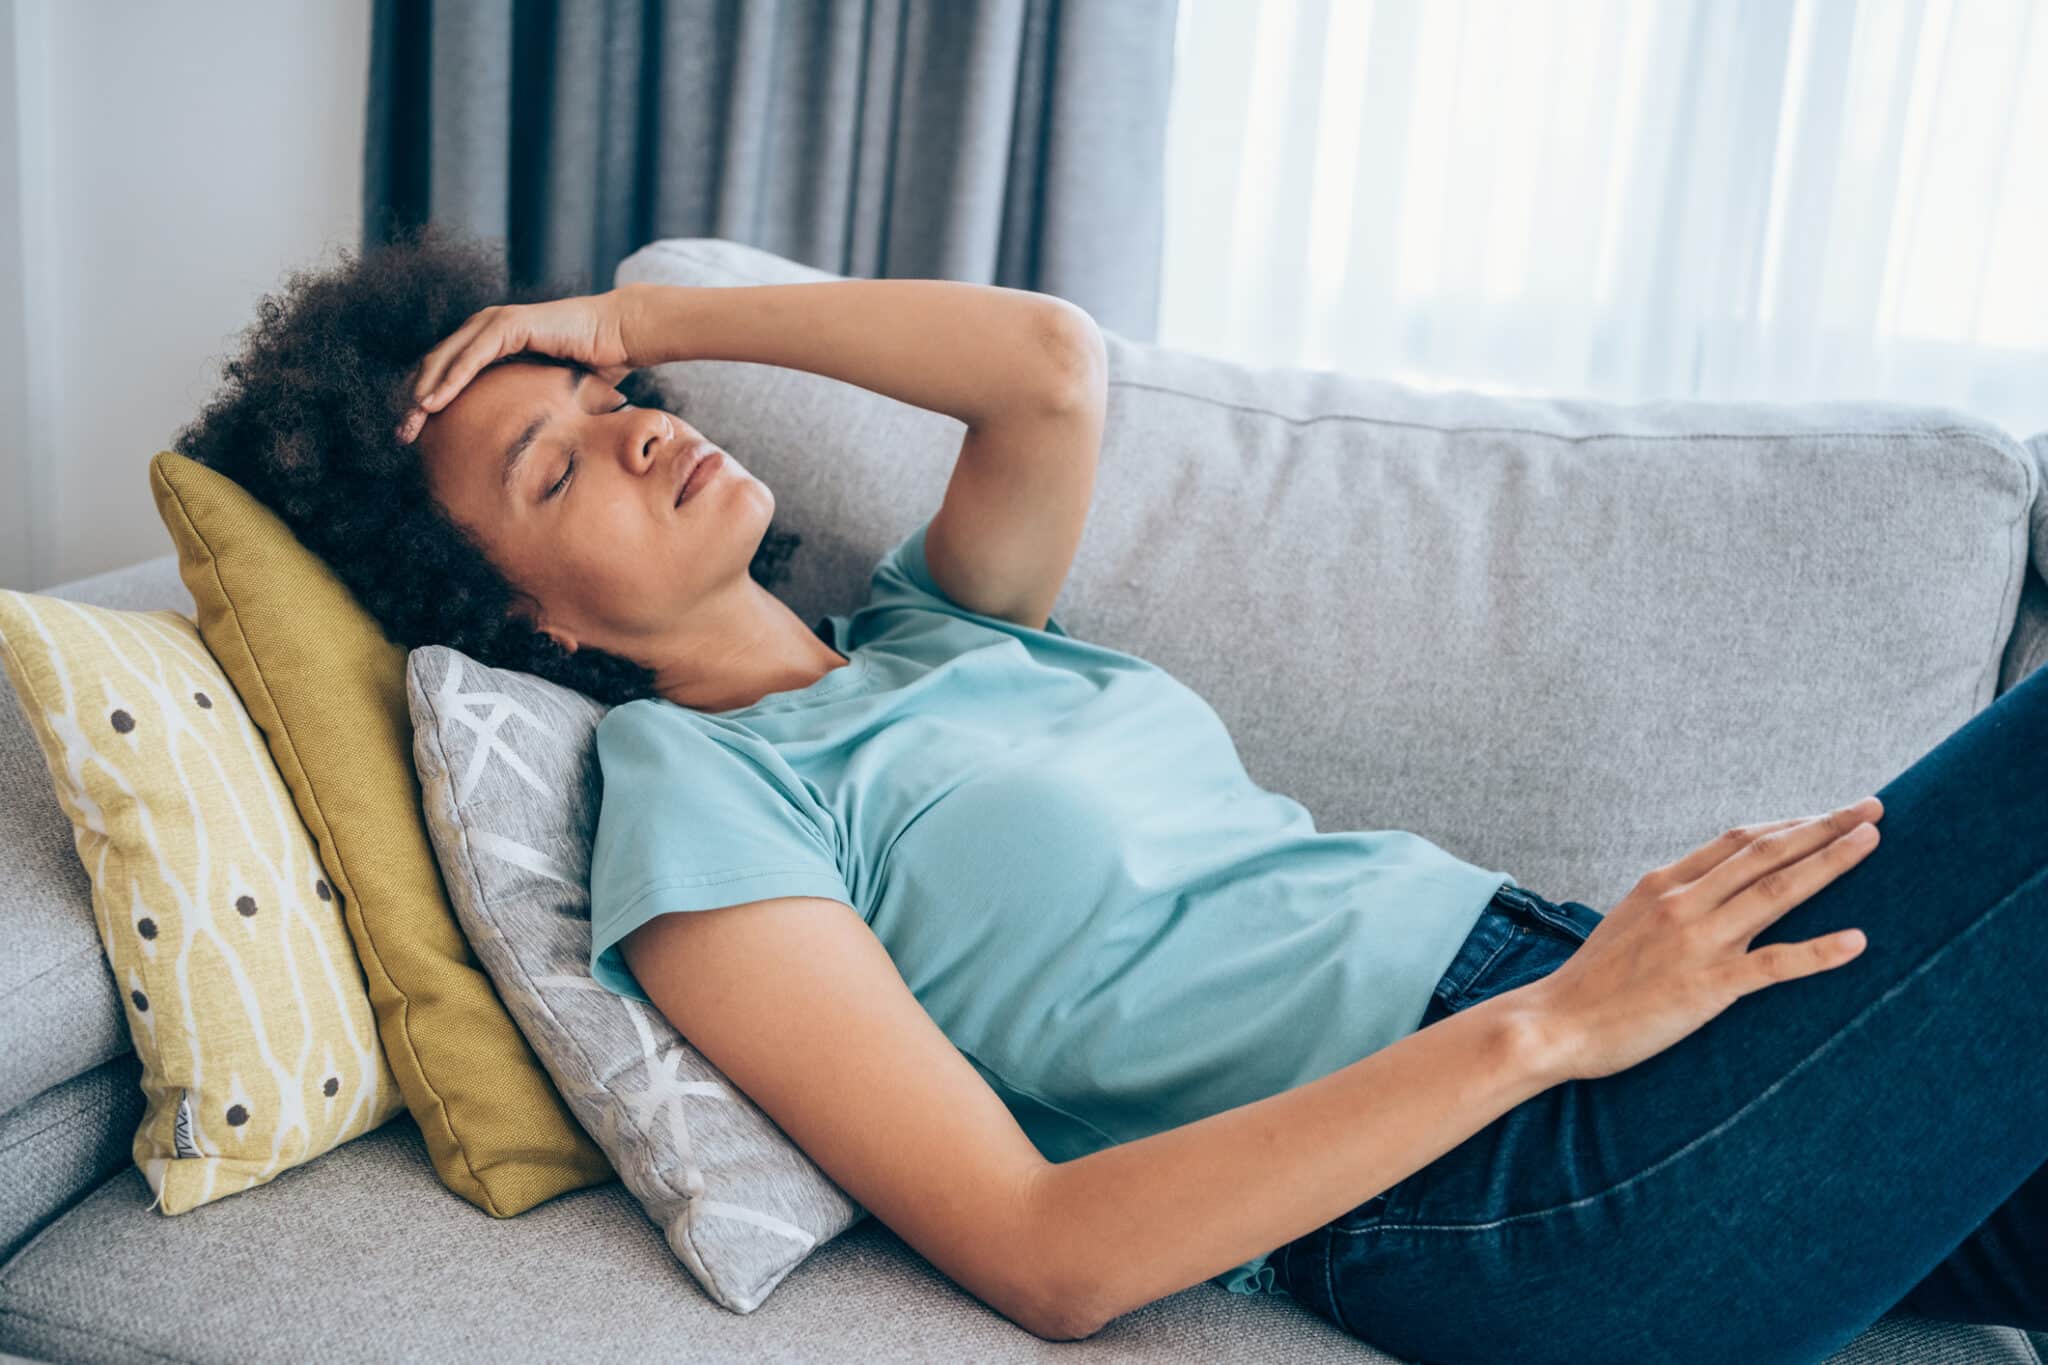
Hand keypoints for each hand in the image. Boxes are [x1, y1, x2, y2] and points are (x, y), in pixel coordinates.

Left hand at [395, 287, 639, 442]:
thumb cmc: (596, 364)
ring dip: (424, 392)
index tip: (415, 435)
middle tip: (402, 435)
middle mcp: (486, 328)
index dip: (427, 401)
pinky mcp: (509, 324)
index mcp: (491, 342)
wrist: (622, 336)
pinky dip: (451, 379)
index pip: (447, 372)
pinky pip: (471, 356)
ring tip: (411, 423)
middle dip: (415, 401)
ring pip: (446, 359)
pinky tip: (434, 402)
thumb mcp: (548, 390)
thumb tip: (520, 442)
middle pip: (437, 365)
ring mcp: (495, 322)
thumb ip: (525, 404)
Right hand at [1513, 797, 1883, 1081]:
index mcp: (1663, 883)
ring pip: (1776, 891)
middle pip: (1765, 853)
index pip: (1738, 840)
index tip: (1828, 814)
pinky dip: (1819, 951)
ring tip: (1871, 843)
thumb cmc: (1593, 980)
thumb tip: (1711, 889)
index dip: (1789, 823)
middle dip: (1824, 827)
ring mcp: (1696, 942)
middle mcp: (1683, 902)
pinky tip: (1857, 941)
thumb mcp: (1628, 920)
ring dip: (1829, 863)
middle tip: (1871, 809)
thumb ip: (1670, 900)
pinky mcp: (1707, 987)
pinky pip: (1773, 964)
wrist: (1554, 1023)